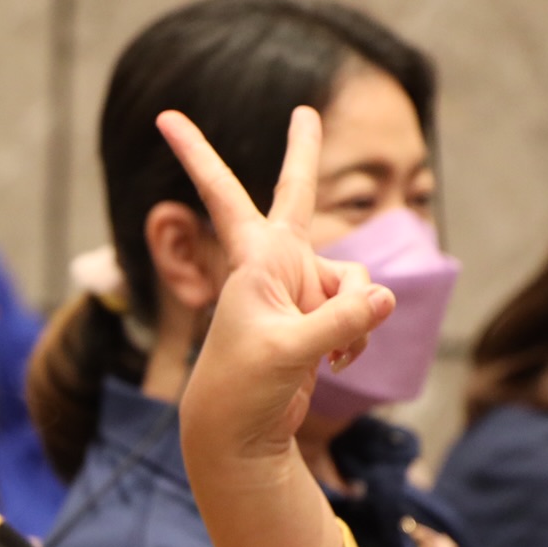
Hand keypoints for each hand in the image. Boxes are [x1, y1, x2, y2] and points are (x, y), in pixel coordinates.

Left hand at [161, 107, 394, 466]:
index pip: (222, 194)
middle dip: (303, 154)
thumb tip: (384, 298)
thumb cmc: (243, 389)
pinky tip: (338, 362)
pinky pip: (361, 311)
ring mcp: (300, 290)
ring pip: (356, 281)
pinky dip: (358, 336)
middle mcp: (275, 266)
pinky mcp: (319, 317)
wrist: (240, 435)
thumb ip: (341, 321)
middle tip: (305, 111)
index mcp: (253, 261)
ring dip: (354, 318)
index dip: (196, 153)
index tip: (163, 117)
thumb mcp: (290, 353)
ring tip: (330, 354)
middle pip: (295, 197)